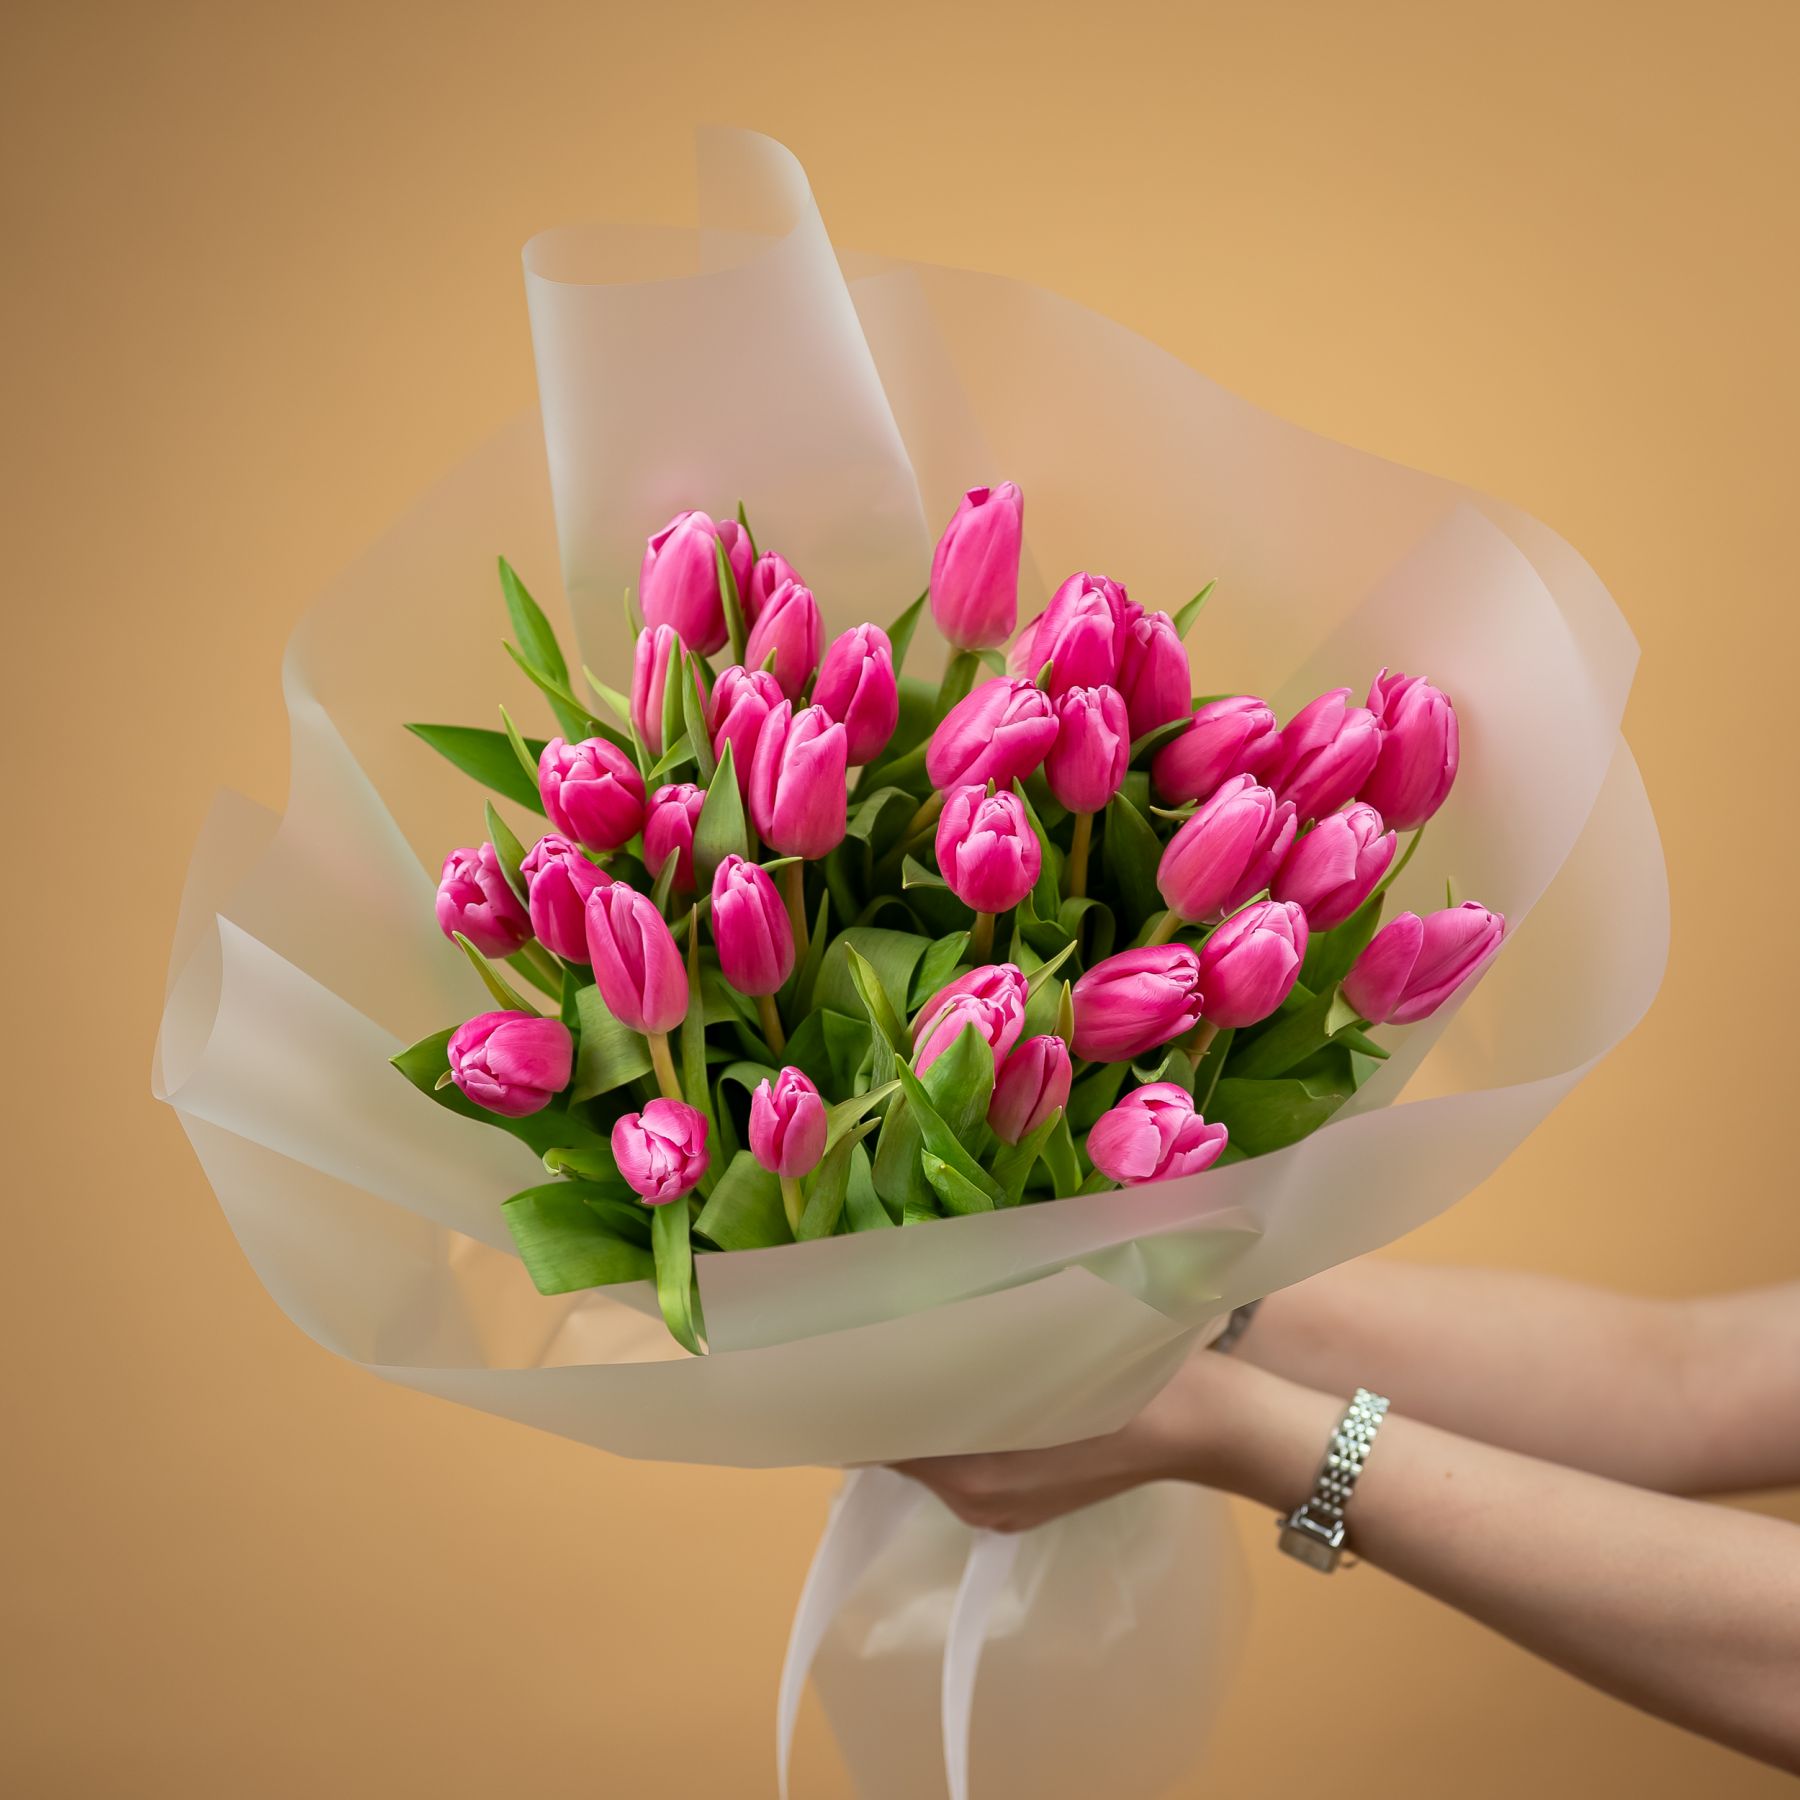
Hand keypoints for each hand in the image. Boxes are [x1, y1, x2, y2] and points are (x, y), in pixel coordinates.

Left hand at [890, 1345, 1255, 1531]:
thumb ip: (964, 1359)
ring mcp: (1003, 1508)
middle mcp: (978, 1504)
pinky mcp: (1026, 1501)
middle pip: (905, 1451)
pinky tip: (965, 1381)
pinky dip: (956, 1427)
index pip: (883, 1445)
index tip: (838, 1355)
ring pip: (935, 1455)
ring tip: (911, 1349)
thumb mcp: (1039, 1356)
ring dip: (924, 1411)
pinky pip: (967, 1463)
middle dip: (890, 1401)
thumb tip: (895, 1340)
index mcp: (975, 1478)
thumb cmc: (1125, 1381)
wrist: (1201, 1420)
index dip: (858, 1402)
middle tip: (871, 1337)